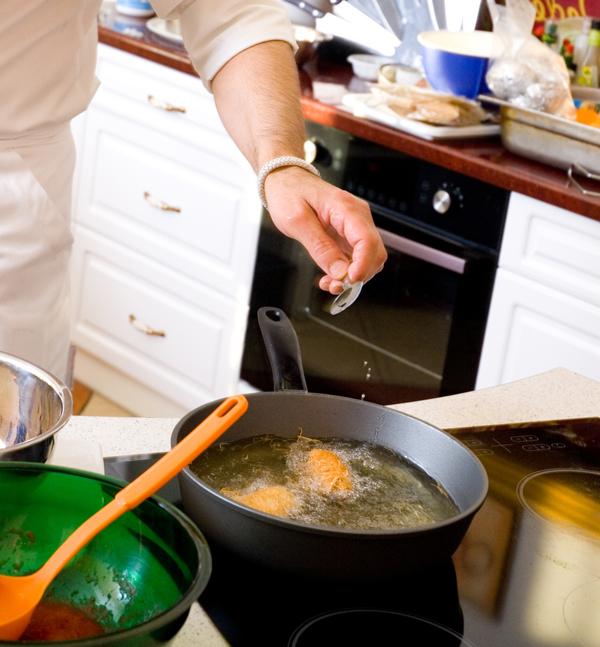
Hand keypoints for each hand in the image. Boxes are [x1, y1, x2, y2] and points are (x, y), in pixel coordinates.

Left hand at [264, 167, 386, 293]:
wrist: (285, 180)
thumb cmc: (289, 194)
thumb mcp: (297, 222)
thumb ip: (320, 248)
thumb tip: (339, 271)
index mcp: (345, 208)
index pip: (367, 241)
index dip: (362, 266)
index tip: (348, 282)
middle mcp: (357, 215)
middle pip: (374, 253)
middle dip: (357, 275)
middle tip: (333, 286)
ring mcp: (356, 225)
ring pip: (369, 258)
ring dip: (353, 275)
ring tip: (329, 282)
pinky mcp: (350, 233)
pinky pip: (357, 256)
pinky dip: (348, 270)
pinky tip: (331, 275)